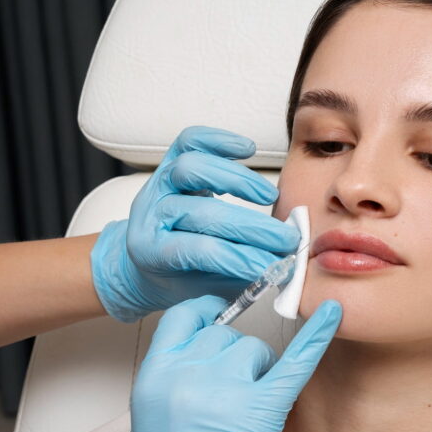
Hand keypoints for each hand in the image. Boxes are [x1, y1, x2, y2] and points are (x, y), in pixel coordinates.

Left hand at [90, 126, 299, 321]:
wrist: (146, 261)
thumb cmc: (179, 276)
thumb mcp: (203, 290)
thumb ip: (236, 280)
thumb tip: (280, 272)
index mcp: (151, 252)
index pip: (201, 251)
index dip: (241, 259)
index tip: (272, 267)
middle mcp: (149, 214)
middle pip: (202, 213)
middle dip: (251, 228)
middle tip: (285, 239)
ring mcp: (157, 185)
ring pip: (191, 169)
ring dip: (237, 180)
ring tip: (270, 197)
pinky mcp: (168, 163)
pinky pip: (190, 141)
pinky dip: (219, 141)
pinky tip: (247, 150)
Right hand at [105, 295, 342, 431]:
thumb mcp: (152, 414)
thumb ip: (175, 374)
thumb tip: (209, 346)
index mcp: (154, 374)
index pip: (184, 317)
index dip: (205, 315)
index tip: (218, 317)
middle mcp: (186, 375)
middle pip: (224, 335)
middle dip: (234, 358)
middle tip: (233, 396)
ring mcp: (223, 391)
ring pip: (254, 349)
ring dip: (258, 372)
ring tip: (247, 411)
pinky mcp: (260, 412)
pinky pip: (293, 364)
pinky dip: (316, 338)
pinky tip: (334, 314)